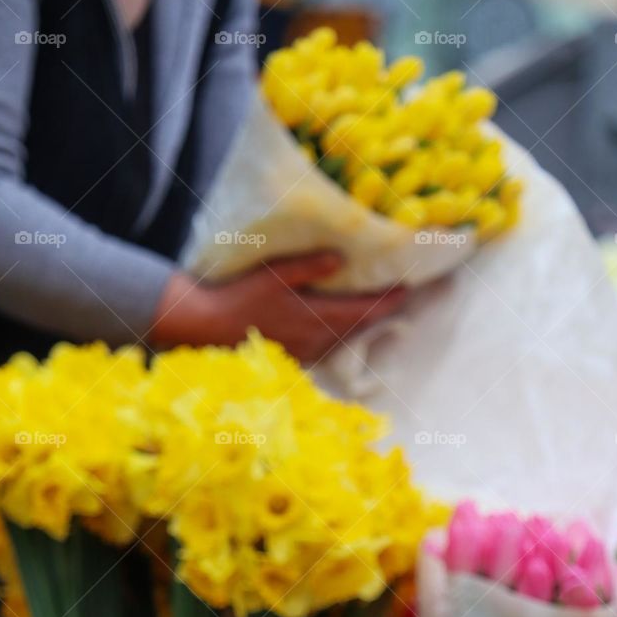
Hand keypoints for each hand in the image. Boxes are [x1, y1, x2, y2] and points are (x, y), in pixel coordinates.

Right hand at [150, 251, 407, 359]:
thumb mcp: (273, 274)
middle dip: (382, 311)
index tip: (409, 287)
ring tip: (379, 308)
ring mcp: (307, 352)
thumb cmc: (239, 297)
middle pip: (360, 327)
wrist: (208, 329)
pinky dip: (342, 334)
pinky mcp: (295, 357)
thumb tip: (342, 259)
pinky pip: (329, 346)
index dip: (389, 300)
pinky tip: (343, 325)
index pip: (364, 310)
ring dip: (363, 324)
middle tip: (401, 296)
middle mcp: (318, 340)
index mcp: (317, 318)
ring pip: (346, 338)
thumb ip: (309, 267)